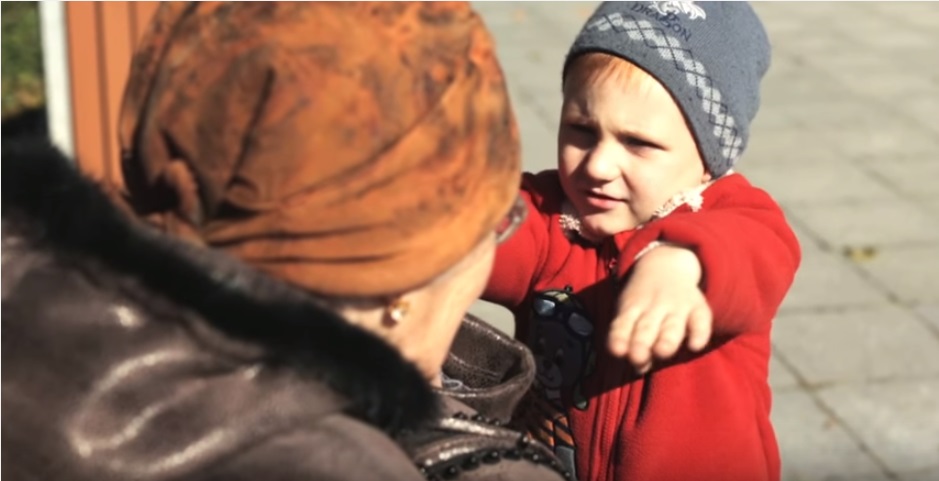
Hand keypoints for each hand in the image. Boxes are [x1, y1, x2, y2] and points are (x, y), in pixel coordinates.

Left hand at [608, 245, 712, 373]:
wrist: (665, 263)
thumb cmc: (643, 302)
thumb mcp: (630, 312)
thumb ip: (631, 341)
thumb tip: (639, 368)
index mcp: (631, 308)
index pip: (623, 325)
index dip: (619, 338)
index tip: (617, 351)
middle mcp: (653, 307)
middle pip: (646, 327)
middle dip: (641, 343)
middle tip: (638, 357)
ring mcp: (676, 306)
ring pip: (672, 326)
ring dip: (667, 340)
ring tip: (662, 351)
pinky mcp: (698, 307)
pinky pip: (701, 320)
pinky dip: (700, 333)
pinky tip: (695, 346)